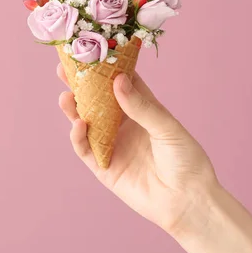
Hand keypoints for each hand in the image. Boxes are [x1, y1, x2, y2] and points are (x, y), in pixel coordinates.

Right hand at [57, 64, 216, 234]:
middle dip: (81, 86)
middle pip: (97, 101)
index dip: (105, 68)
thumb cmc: (186, 160)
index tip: (90, 51)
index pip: (120, 83)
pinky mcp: (105, 168)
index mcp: (143, 110)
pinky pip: (86, 150)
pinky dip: (79, 137)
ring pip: (87, 123)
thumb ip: (141, 106)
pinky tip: (78, 125)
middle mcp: (125, 125)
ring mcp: (113, 146)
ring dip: (74, 110)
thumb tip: (117, 80)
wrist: (188, 201)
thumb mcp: (167, 128)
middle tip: (63, 70)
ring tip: (65, 96)